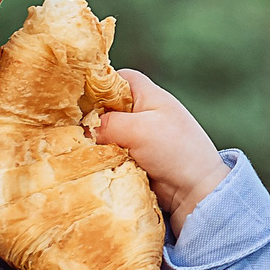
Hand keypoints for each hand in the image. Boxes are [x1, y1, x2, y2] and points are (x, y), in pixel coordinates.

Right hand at [90, 69, 227, 233]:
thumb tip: (83, 129)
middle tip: (73, 128)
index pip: (119, 79)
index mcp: (149, 95)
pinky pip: (111, 153)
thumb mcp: (139, 129)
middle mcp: (143, 113)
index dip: (99, 85)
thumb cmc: (175, 150)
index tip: (78, 98)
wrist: (196, 190)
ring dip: (96, 142)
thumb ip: (108, 124)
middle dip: (92, 117)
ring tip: (80, 148)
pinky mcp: (135, 158)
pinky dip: (103, 157)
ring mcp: (139, 137)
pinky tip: (92, 161)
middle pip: (107, 107)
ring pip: (106, 133)